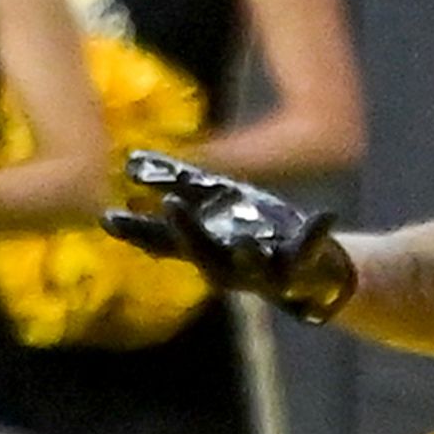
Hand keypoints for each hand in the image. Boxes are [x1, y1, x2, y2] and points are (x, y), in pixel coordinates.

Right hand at [102, 145, 354, 320]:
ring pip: (251, 266)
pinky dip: (316, 233)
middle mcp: (228, 268)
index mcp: (205, 253)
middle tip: (170, 204)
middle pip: (202, 255)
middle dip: (188, 232)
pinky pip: (308, 251)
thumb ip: (180, 185)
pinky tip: (325, 214)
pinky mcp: (300, 268)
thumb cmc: (254, 232)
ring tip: (244, 241)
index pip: (164, 244)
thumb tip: (130, 160)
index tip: (108, 217)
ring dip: (247, 254)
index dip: (137, 232)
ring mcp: (264, 273)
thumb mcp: (216, 205)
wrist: (311, 272)